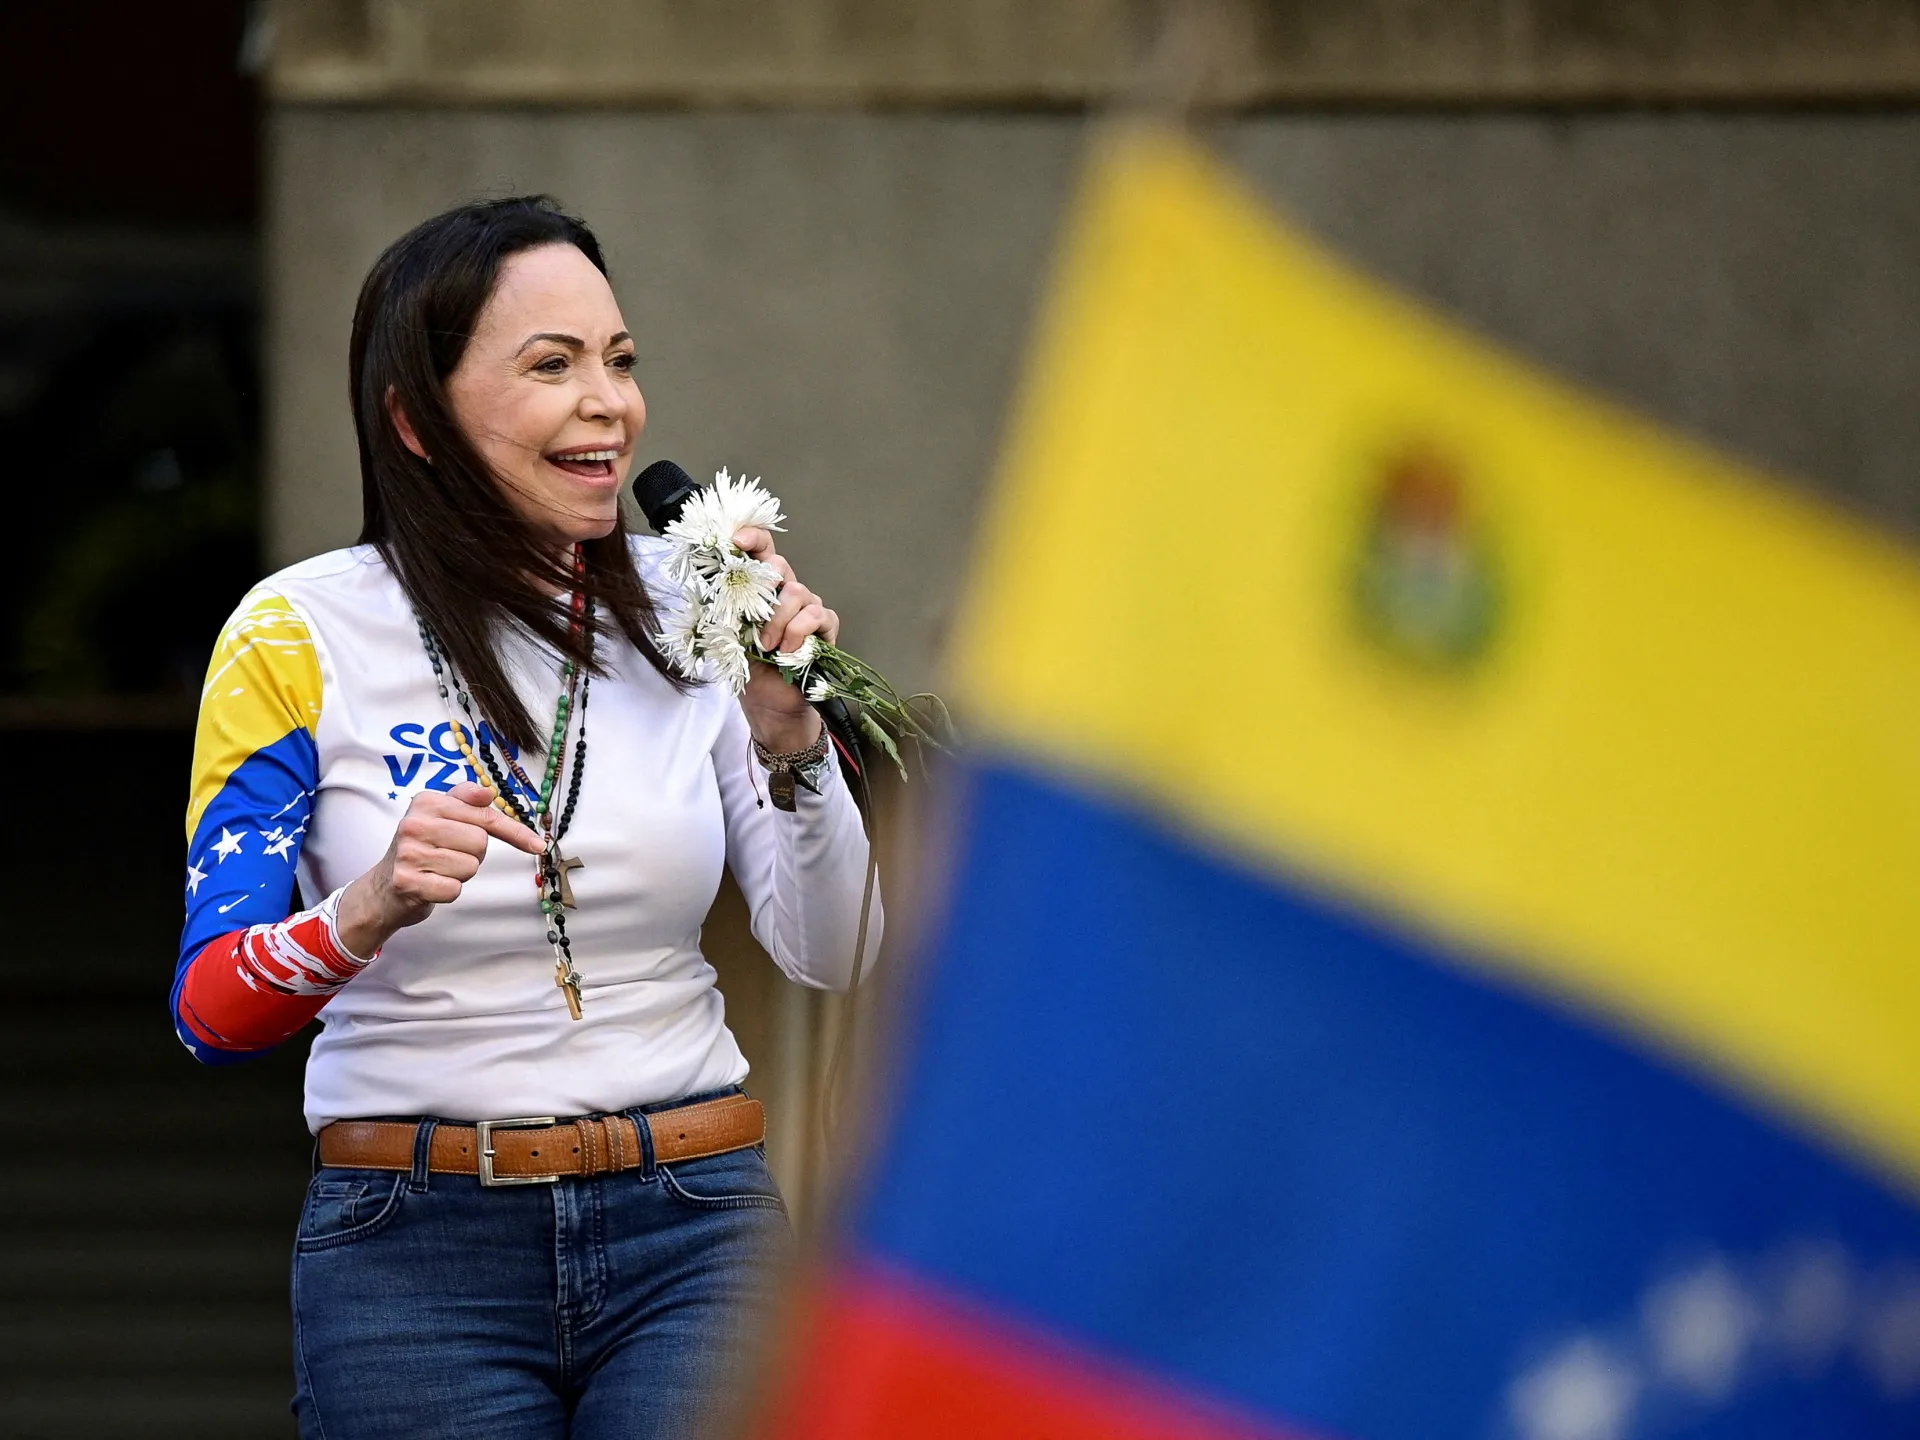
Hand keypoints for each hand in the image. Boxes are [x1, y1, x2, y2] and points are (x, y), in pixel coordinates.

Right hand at [337, 782, 543, 956]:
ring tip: (437, 869)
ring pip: (470, 867)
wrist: (384, 888)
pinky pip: (454, 889)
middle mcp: (415, 823)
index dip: (514, 832)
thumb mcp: (440, 817)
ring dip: (460, 874)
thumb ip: (466, 801)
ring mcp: (409, 853)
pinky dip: (448, 892)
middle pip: (480, 843)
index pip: (485, 815)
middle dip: (473, 855)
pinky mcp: (408, 882)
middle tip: (449, 855)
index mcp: (427, 802)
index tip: (536, 844)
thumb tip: (488, 793)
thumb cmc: (422, 850)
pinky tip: (430, 885)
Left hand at [733, 525, 837, 753]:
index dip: (752, 537)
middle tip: (751, 619)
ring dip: (778, 621)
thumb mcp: (727, 632)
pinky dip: (799, 632)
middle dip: (763, 589)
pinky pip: (817, 615)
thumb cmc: (749, 666)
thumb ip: (723, 605)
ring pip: (798, 592)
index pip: (762, 550)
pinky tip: (789, 651)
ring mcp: (808, 607)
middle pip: (780, 566)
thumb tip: (707, 579)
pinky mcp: (825, 627)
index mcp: (762, 587)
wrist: (769, 701)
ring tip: (768, 646)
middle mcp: (786, 591)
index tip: (736, 541)